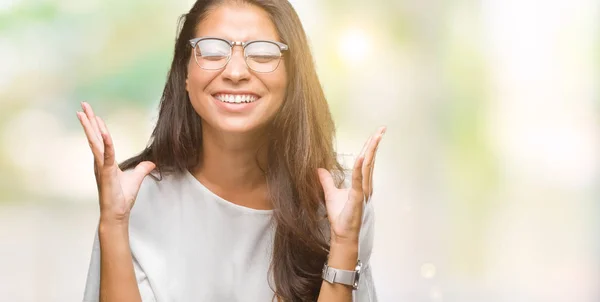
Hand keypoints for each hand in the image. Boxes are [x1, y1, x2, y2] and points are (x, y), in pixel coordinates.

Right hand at [77, 102, 154, 224]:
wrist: (117, 213)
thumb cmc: (122, 198)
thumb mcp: (136, 179)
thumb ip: (142, 169)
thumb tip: (151, 163)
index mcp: (105, 162)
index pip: (100, 140)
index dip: (97, 127)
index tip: (94, 114)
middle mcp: (100, 162)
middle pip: (93, 137)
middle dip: (88, 120)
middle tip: (83, 105)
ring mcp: (102, 167)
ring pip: (95, 142)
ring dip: (90, 126)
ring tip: (83, 112)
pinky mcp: (107, 173)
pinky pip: (107, 155)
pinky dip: (106, 143)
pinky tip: (103, 131)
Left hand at [317, 126, 385, 244]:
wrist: (342, 234)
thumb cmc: (340, 217)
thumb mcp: (330, 194)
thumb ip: (327, 181)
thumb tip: (319, 169)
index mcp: (361, 183)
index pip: (366, 161)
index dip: (370, 147)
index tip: (376, 133)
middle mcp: (365, 185)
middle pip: (370, 160)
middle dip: (375, 144)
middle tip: (382, 129)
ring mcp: (362, 191)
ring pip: (367, 167)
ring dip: (371, 151)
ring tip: (375, 137)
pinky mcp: (357, 198)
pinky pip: (358, 181)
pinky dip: (359, 168)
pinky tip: (361, 157)